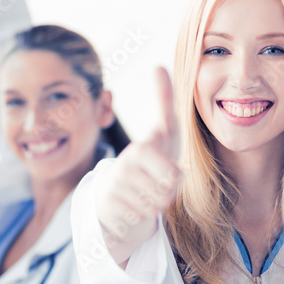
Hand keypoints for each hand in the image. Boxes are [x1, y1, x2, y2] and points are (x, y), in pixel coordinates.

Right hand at [95, 67, 180, 263]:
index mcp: (141, 149)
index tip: (172, 174)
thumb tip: (158, 65)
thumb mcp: (165, 131)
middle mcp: (125, 168)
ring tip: (146, 192)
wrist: (121, 187)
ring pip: (154, 207)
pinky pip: (141, 219)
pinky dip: (143, 216)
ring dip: (156, 204)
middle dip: (168, 193)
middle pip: (166, 193)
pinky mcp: (107, 208)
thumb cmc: (150, 157)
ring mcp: (114, 190)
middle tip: (159, 184)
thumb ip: (165, 100)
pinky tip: (135, 204)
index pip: (171, 175)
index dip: (175, 179)